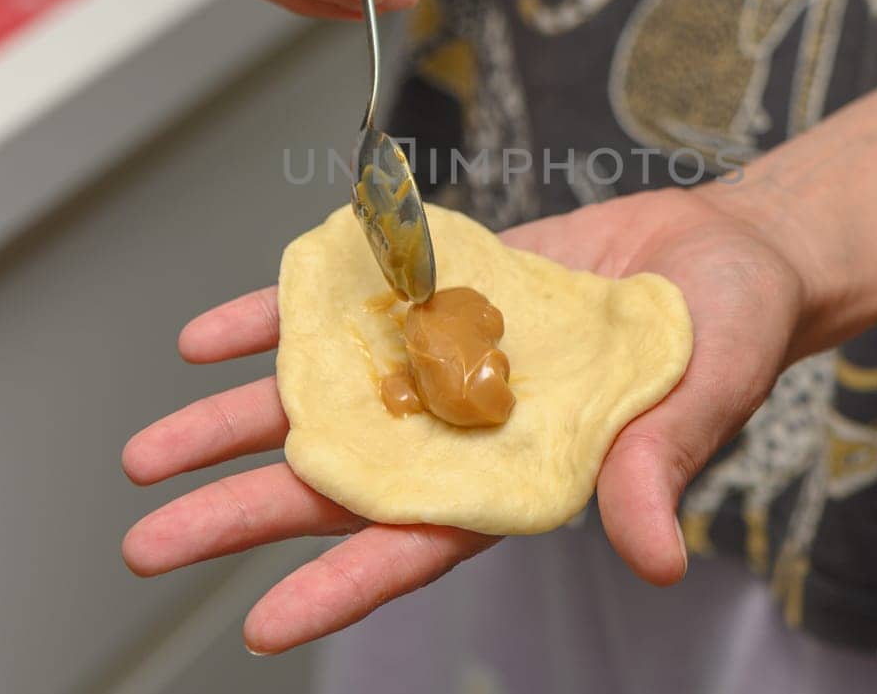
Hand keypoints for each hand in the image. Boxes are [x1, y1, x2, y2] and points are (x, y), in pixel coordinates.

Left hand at [121, 187, 814, 653]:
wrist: (720, 250)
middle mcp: (463, 430)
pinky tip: (208, 335)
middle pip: (340, 480)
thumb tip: (652, 558)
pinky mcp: (437, 292)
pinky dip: (276, 315)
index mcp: (520, 477)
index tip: (262, 626)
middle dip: (245, 510)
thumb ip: (660, 468)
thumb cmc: (728, 334)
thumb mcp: (704, 396)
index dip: (346, 584)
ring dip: (235, 422)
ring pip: (322, 397)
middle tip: (147, 541)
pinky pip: (342, 306)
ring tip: (149, 455)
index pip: (422, 540)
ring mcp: (441, 361)